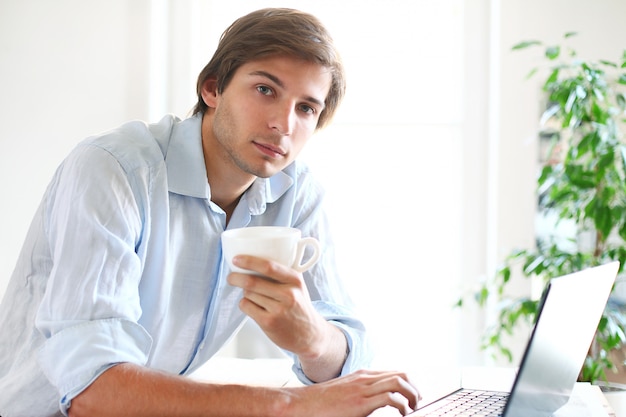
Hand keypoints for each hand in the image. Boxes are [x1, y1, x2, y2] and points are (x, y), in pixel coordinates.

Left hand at [226, 255, 329, 358]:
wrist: (310, 335)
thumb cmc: (299, 307)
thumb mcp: (297, 286)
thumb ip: (281, 273)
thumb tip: (252, 261)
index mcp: (295, 280)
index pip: (269, 266)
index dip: (249, 261)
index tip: (236, 259)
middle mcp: (288, 294)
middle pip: (252, 282)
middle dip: (236, 278)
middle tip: (231, 277)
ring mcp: (278, 309)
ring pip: (248, 294)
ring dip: (245, 293)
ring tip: (255, 297)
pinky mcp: (269, 322)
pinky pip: (246, 306)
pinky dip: (245, 304)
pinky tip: (254, 306)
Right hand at [285, 369, 420, 416]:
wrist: (303, 404)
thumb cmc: (322, 403)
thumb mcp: (345, 392)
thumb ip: (361, 393)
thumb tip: (374, 402)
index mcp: (363, 375)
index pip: (394, 372)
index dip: (409, 384)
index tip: (413, 397)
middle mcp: (365, 378)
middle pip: (401, 374)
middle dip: (414, 388)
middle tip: (417, 402)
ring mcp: (363, 388)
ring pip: (399, 381)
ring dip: (412, 394)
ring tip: (412, 408)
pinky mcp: (360, 402)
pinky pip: (390, 398)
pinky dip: (402, 405)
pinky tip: (402, 414)